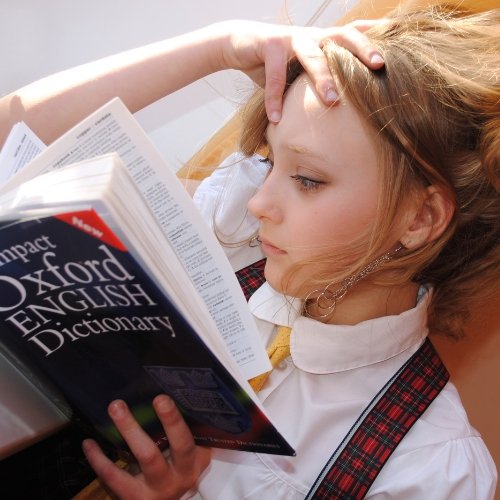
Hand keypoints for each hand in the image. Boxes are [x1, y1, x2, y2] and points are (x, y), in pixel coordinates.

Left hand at [82, 395, 210, 499]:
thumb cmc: (180, 470)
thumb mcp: (194, 455)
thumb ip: (190, 432)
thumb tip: (179, 397)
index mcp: (194, 462)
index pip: (187, 438)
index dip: (175, 420)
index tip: (162, 398)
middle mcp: (178, 476)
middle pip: (173, 444)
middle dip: (164, 420)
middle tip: (156, 398)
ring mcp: (156, 489)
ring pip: (144, 457)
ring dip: (129, 429)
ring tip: (117, 407)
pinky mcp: (134, 498)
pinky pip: (113, 476)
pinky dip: (98, 458)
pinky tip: (89, 443)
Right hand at [216, 19, 384, 122]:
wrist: (239, 44)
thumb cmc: (275, 62)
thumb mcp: (300, 69)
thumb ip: (318, 78)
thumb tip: (340, 105)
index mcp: (322, 40)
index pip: (353, 34)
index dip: (374, 36)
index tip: (399, 38)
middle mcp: (311, 35)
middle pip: (341, 37)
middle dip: (361, 50)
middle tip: (379, 65)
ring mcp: (291, 38)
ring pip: (312, 55)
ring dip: (322, 78)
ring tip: (332, 101)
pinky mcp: (269, 45)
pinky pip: (275, 74)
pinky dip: (274, 98)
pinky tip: (276, 119)